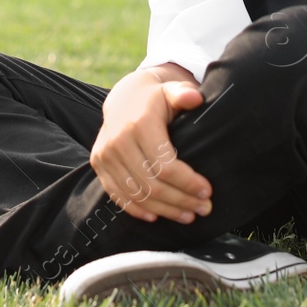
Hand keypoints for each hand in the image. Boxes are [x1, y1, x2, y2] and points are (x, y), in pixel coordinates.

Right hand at [91, 69, 212, 223]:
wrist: (123, 98)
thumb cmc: (156, 99)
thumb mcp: (171, 90)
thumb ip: (184, 93)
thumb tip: (196, 98)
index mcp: (139, 124)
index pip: (166, 165)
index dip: (188, 183)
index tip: (207, 191)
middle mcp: (118, 141)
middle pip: (153, 184)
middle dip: (181, 200)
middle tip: (204, 208)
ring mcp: (105, 155)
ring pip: (137, 194)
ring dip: (164, 210)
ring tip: (188, 215)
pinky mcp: (98, 164)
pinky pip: (118, 195)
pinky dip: (137, 210)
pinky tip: (157, 216)